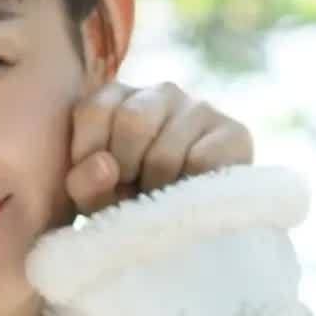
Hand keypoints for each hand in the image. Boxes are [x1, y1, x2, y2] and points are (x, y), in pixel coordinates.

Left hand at [64, 81, 251, 212]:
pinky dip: (189, 189)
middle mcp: (160, 92)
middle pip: (132, 122)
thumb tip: (105, 166)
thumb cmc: (130, 202)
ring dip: (157, 186)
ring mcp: (198, 108)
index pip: (94, 110)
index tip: (101, 179)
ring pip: (166, 152)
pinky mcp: (233, 133)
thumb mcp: (94, 196)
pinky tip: (189, 192)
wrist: (189, 223)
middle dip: (126, 170)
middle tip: (134, 189)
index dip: (89, 155)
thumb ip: (83, 182)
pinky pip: (201, 163)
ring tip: (162, 194)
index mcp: (118, 98)